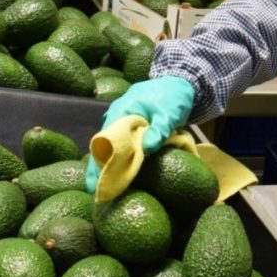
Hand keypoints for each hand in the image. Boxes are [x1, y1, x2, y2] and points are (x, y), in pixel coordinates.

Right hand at [85, 76, 195, 194]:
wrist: (181, 82)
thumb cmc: (173, 96)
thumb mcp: (169, 113)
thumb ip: (160, 129)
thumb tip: (147, 149)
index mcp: (121, 112)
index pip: (104, 141)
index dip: (98, 163)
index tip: (96, 184)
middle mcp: (117, 116)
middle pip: (103, 146)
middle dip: (99, 168)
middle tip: (97, 194)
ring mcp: (123, 120)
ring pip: (112, 145)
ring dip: (109, 164)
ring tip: (107, 188)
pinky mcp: (132, 125)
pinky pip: (122, 143)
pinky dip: (120, 157)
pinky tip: (121, 172)